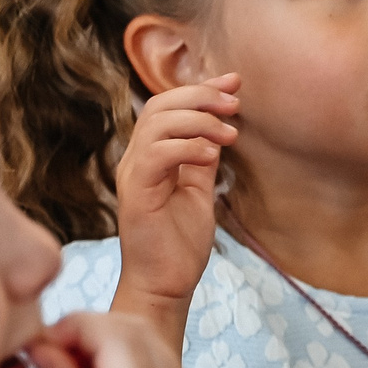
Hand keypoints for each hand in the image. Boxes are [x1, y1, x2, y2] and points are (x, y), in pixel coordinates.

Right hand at [29, 311, 208, 367]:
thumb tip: (44, 343)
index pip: (115, 332)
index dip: (75, 324)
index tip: (42, 343)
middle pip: (137, 329)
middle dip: (92, 329)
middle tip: (53, 357)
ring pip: (152, 343)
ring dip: (111, 344)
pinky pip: (162, 367)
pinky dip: (130, 364)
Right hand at [117, 77, 238, 306]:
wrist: (165, 286)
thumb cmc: (179, 245)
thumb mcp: (199, 192)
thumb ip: (202, 159)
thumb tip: (220, 129)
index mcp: (150, 157)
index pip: (168, 107)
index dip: (200, 88)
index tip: (234, 81)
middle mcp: (137, 160)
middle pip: (160, 105)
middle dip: (201, 96)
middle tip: (235, 103)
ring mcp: (133, 175)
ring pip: (157, 123)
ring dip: (199, 120)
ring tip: (229, 133)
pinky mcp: (136, 194)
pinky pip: (156, 154)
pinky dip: (188, 146)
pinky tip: (211, 155)